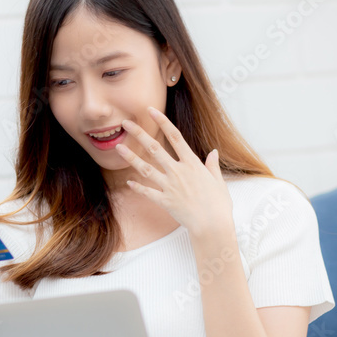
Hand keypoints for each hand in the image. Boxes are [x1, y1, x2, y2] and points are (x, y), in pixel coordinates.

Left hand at [115, 106, 233, 240]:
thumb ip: (212, 166)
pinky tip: (129, 182)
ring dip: (130, 158)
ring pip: (146, 168)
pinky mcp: (164, 201)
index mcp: (192, 163)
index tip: (150, 110)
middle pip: (155, 148)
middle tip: (125, 123)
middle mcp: (178, 172)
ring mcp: (169, 186)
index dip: (162, 122)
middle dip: (139, 134)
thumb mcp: (218, 181)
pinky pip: (147, 192)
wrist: (212, 225)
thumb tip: (213, 153)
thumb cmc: (219, 204)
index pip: (175, 137)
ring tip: (118, 148)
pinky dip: (137, 187)